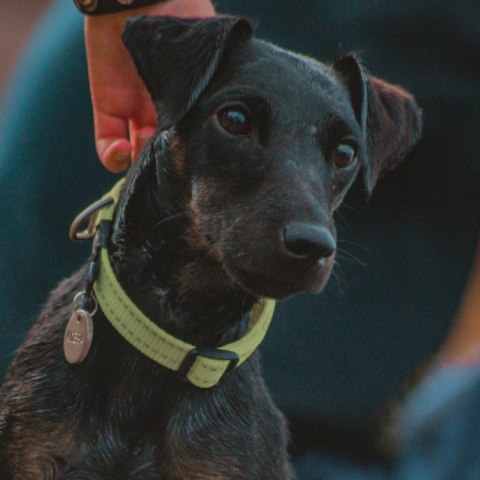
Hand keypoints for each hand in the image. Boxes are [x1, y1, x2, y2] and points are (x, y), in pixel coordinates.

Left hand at [84, 0, 214, 171]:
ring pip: (136, 153)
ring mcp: (134, 111)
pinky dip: (112, 156)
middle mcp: (163, 111)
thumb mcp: (212, 56)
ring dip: (139, 167)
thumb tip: (243, 119)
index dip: (190, 157)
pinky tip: (122, 152)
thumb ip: (221, 85)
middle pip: (163, 151)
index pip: (189, 139)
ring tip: (147, 167)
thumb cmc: (187, 19)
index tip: (195, 169)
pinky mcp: (107, 106)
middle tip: (171, 173)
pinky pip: (106, 141)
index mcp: (188, 103)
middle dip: (166, 167)